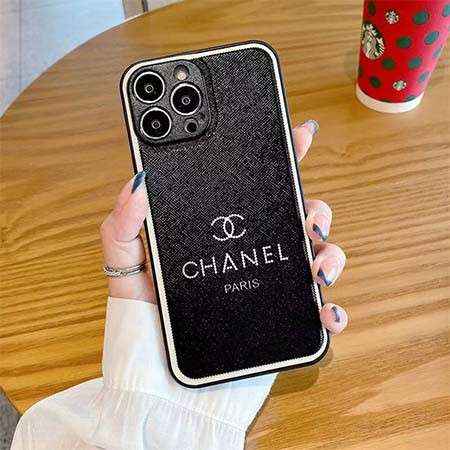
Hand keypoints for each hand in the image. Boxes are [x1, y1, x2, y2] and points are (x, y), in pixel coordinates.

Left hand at [100, 119, 347, 334]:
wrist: (160, 387)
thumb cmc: (143, 327)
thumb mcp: (125, 269)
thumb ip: (123, 226)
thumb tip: (137, 182)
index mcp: (219, 235)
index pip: (254, 188)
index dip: (280, 158)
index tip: (298, 136)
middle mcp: (249, 255)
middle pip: (296, 217)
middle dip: (315, 207)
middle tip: (308, 215)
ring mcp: (268, 287)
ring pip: (316, 257)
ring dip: (330, 253)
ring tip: (317, 266)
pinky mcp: (281, 323)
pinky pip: (318, 311)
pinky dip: (333, 307)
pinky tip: (326, 309)